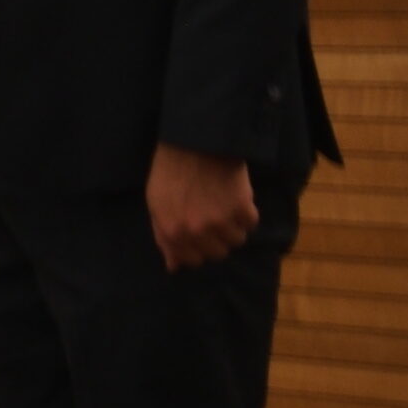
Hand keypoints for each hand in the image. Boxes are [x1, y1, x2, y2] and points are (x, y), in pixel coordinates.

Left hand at [145, 142, 255, 270]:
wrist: (194, 141)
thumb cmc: (170, 169)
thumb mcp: (156, 203)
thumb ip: (164, 237)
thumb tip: (173, 267)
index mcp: (173, 232)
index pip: (193, 261)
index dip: (197, 249)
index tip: (200, 236)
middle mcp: (197, 232)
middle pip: (218, 253)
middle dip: (215, 239)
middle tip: (212, 217)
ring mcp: (220, 222)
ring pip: (237, 240)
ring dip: (232, 226)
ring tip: (223, 204)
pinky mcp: (242, 208)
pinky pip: (251, 223)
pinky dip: (246, 212)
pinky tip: (235, 196)